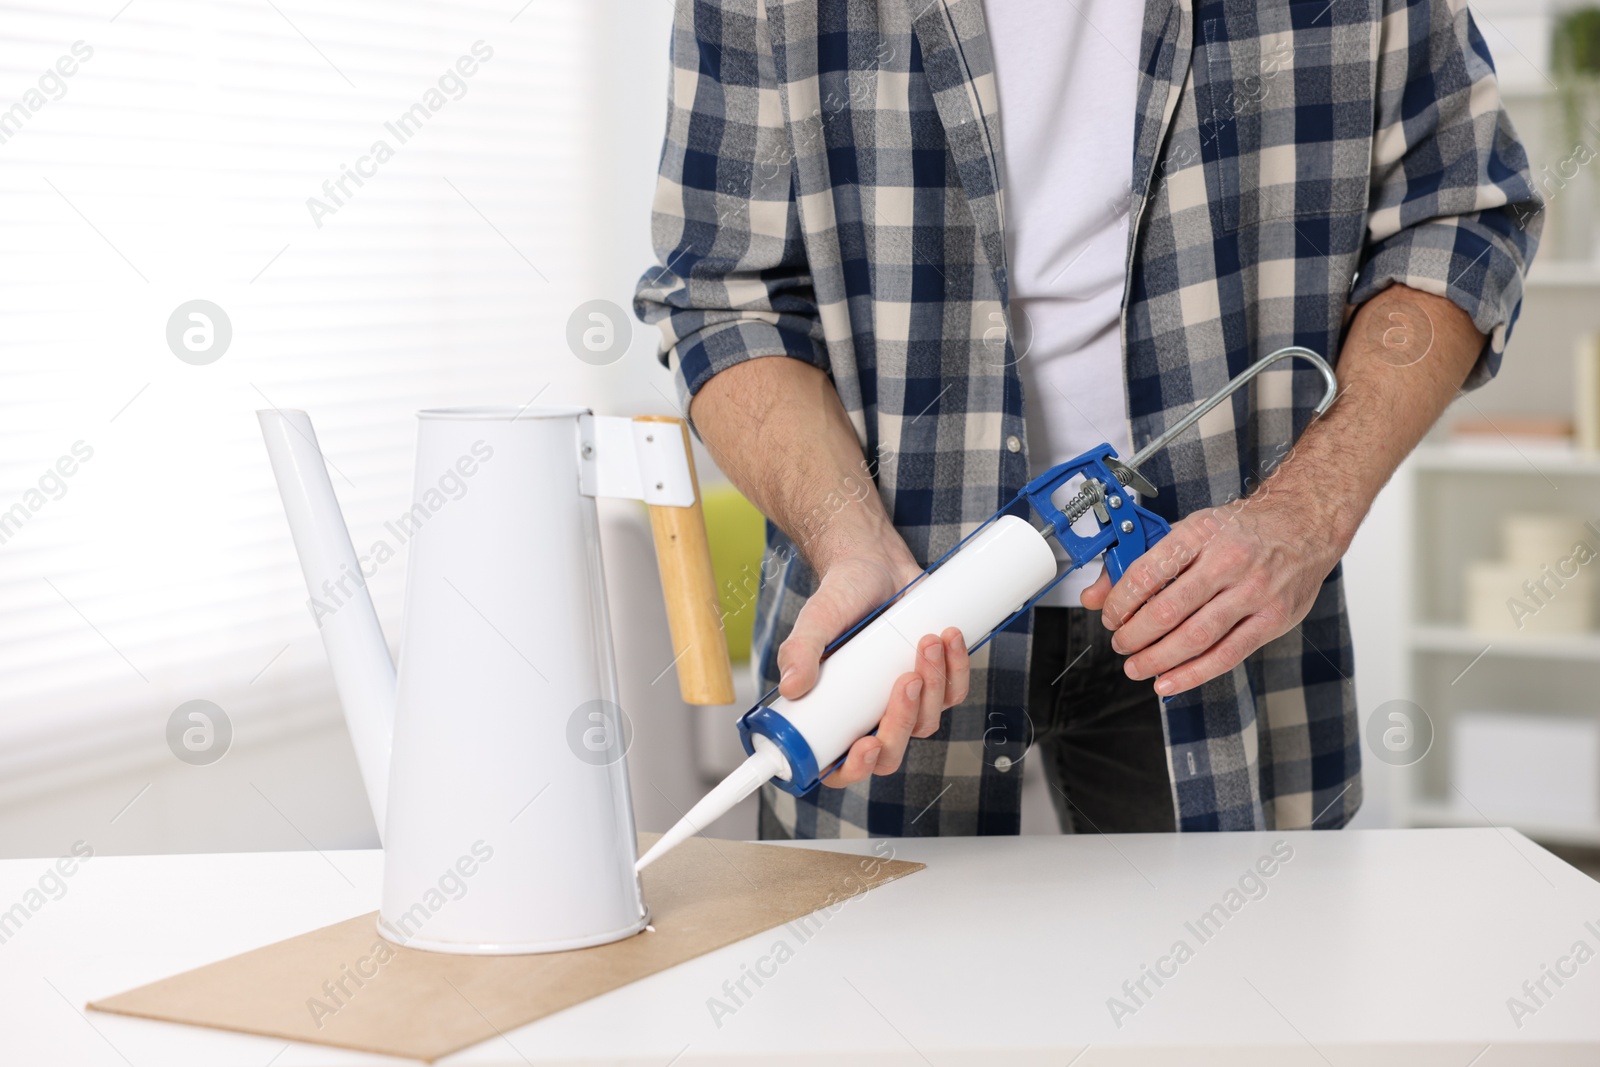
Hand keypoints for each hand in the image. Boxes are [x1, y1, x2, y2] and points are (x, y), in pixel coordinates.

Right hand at [776, 549, 971, 787]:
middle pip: (892, 750)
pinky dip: (956, 669)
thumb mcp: (817, 619)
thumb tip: (792, 688)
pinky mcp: (935, 681)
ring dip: (935, 687)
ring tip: (927, 641)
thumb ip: (801, 650)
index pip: (840, 766)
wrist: (873, 562)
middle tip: (907, 679)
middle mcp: (870, 714)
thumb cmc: (841, 594)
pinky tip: (948, 637)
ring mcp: (905, 701)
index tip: (867, 743)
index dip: (855, 768)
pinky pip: (954, 692)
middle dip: (904, 720)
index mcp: (835, 713)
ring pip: (927, 722)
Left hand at [1079, 486, 1341, 696]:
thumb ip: (1138, 561)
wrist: (1304, 524)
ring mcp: (1253, 591)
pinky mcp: (1272, 619)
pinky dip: (1193, 673)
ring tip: (1137, 667)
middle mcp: (1228, 561)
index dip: (1120, 602)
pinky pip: (1227, 654)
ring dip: (1158, 659)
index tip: (1110, 616)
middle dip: (1135, 635)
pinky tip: (1169, 681)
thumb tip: (1096, 595)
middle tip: (1121, 644)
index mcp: (1200, 533)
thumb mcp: (1188, 530)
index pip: (1148, 572)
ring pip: (1196, 637)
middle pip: (1169, 610)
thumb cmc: (1242, 529)